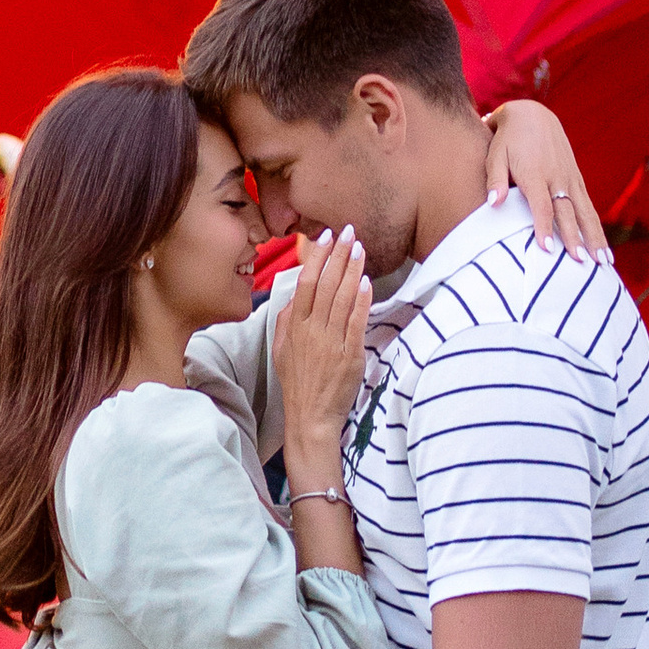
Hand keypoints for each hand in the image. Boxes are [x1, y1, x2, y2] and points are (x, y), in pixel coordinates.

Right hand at [272, 222, 371, 471]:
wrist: (310, 417)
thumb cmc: (298, 383)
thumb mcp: (282, 349)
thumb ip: (287, 319)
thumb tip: (295, 294)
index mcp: (294, 327)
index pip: (305, 283)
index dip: (316, 258)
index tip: (324, 238)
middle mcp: (311, 331)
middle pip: (325, 285)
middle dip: (338, 256)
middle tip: (348, 232)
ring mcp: (331, 343)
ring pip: (342, 299)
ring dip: (352, 271)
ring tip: (360, 249)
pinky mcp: (349, 356)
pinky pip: (356, 323)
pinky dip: (361, 301)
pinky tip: (367, 283)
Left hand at [484, 99, 601, 253]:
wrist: (532, 114)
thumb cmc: (507, 139)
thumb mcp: (495, 154)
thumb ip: (495, 179)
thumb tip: (493, 203)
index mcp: (535, 173)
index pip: (541, 205)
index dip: (544, 227)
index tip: (547, 249)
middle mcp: (556, 177)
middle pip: (568, 212)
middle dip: (575, 238)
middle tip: (581, 263)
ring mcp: (570, 178)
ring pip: (585, 212)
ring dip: (594, 237)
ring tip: (603, 262)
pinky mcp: (576, 179)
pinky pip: (588, 207)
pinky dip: (597, 228)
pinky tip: (603, 249)